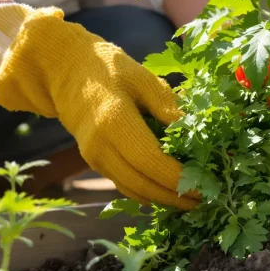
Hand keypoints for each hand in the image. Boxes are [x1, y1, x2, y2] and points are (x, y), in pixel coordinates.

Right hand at [0, 5, 198, 208]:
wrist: (65, 72)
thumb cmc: (111, 70)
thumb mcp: (144, 79)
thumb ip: (168, 106)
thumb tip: (196, 132)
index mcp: (114, 121)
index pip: (151, 161)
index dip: (178, 177)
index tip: (204, 184)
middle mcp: (100, 145)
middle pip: (142, 183)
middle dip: (174, 196)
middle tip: (204, 199)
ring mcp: (94, 157)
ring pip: (132, 190)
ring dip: (162, 199)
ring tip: (191, 200)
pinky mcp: (94, 161)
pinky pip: (124, 185)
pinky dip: (147, 192)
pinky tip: (168, 192)